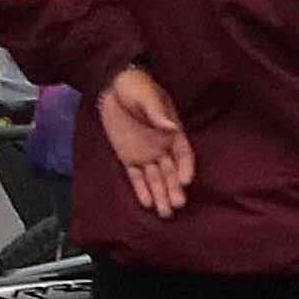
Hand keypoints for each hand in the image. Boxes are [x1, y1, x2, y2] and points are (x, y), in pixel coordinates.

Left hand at [100, 62, 195, 218]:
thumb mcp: (148, 97)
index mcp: (172, 132)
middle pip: (171, 171)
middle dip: (174, 188)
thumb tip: (171, 127)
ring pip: (156, 178)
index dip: (186, 167)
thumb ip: (158, 114)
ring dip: (160, 195)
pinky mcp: (128, 157)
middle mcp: (162, 146)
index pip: (184, 154)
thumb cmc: (136, 87)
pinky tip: (147, 203)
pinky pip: (136, 177)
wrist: (112, 85)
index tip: (185, 180)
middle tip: (177, 204)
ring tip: (165, 213)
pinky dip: (141, 190)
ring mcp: (145, 153)